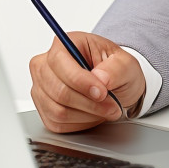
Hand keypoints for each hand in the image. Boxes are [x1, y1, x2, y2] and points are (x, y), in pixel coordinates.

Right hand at [29, 32, 145, 132]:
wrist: (115, 85)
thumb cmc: (115, 70)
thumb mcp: (126, 63)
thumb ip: (116, 68)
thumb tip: (101, 77)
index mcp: (64, 44)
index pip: (60, 62)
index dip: (81, 81)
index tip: (102, 92)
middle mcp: (46, 65)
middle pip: (58, 91)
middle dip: (89, 102)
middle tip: (112, 105)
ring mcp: (42, 88)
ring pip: (58, 111)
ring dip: (87, 114)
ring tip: (106, 109)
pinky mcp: (44, 110)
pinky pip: (58, 123)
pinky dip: (80, 122)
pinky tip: (93, 113)